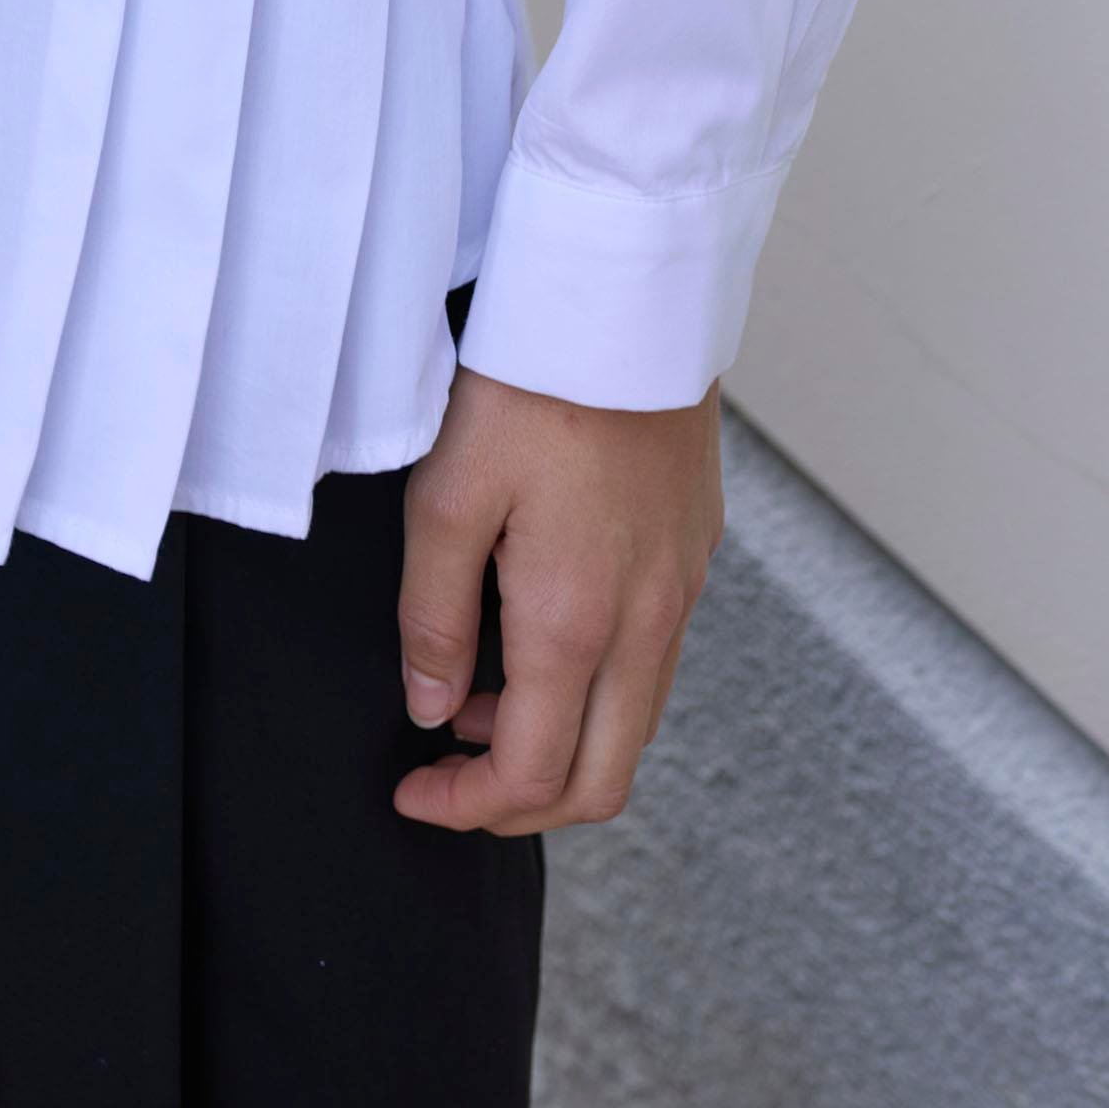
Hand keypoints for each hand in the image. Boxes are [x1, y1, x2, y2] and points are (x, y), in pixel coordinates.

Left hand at [392, 365, 721, 833]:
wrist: (626, 299)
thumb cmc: (531, 385)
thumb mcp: (445, 495)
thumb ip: (430, 615)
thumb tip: (430, 708)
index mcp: (577, 622)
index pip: (533, 774)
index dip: (466, 808)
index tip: (412, 792)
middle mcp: (647, 623)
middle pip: (602, 780)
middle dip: (521, 806)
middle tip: (450, 778)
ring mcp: (683, 590)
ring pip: (634, 725)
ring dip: (559, 744)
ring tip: (476, 698)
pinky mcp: (696, 552)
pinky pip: (654, 663)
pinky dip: (596, 690)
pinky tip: (537, 636)